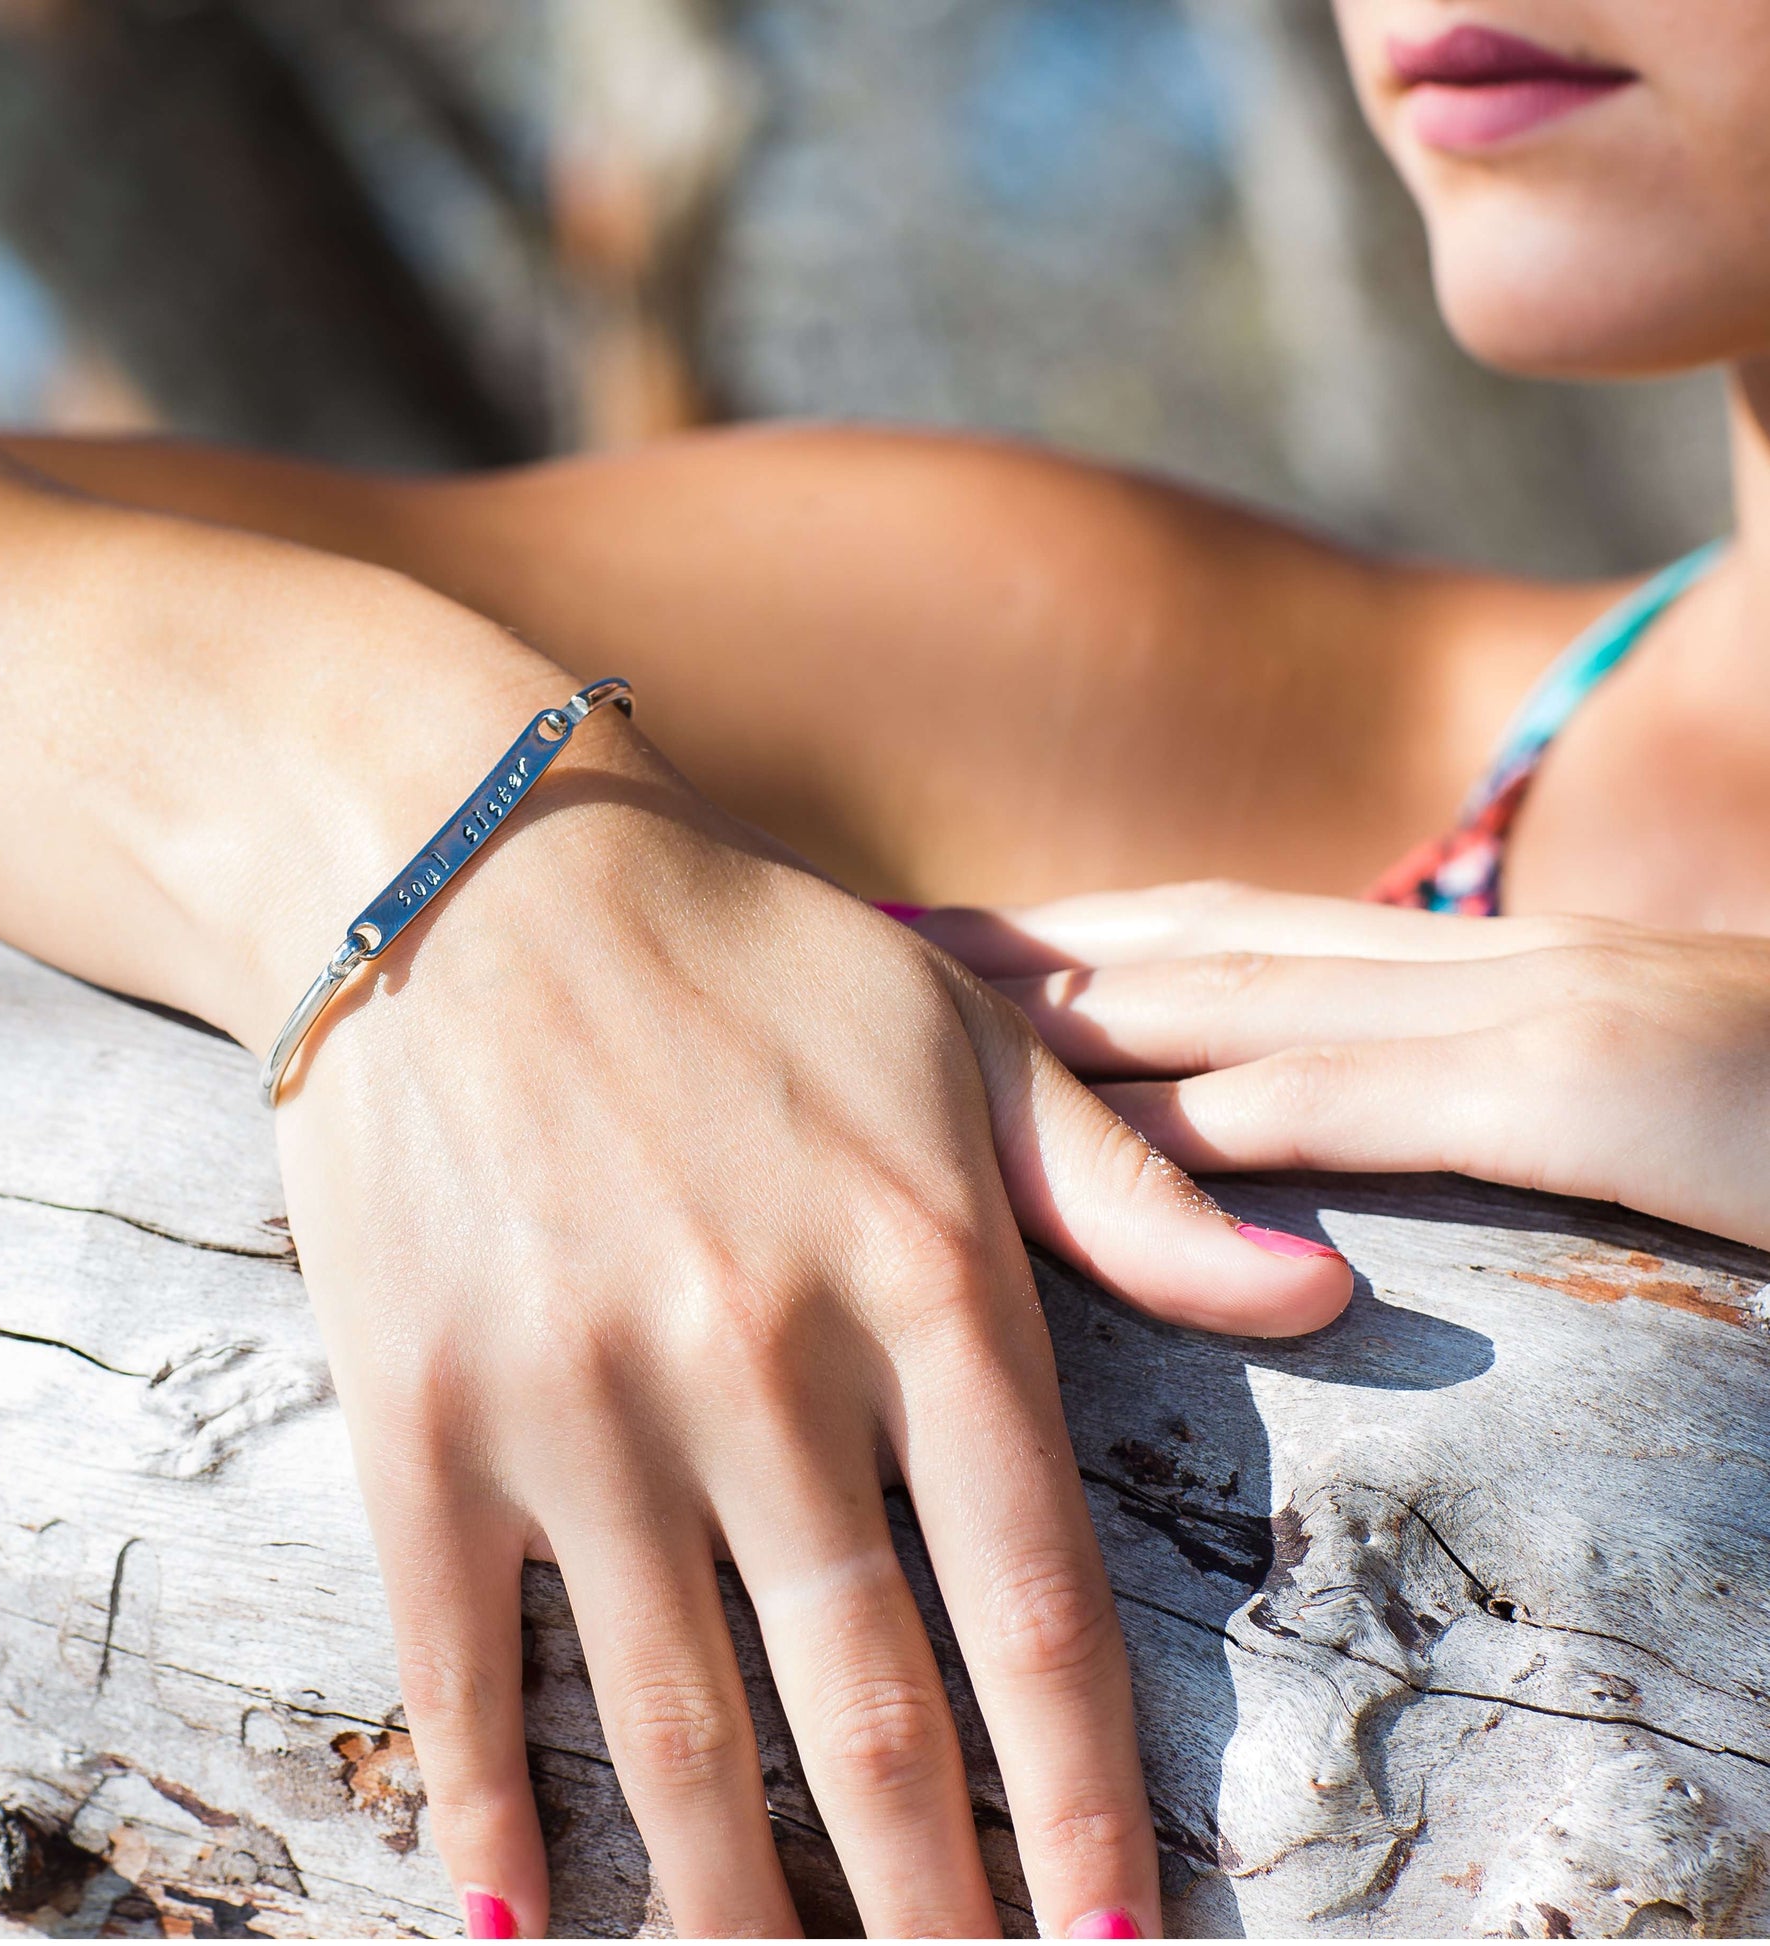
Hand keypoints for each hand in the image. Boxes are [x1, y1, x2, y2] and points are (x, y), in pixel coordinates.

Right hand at [268, 760, 1352, 1937]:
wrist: (471, 873)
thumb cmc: (746, 959)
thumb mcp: (965, 1046)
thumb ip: (1131, 1193)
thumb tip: (1325, 1293)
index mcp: (920, 1279)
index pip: (1034, 1603)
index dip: (1083, 1801)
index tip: (1116, 1943)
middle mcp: (758, 1365)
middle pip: (869, 1711)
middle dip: (930, 1904)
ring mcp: (578, 1401)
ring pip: (675, 1728)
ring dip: (735, 1914)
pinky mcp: (419, 1410)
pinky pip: (459, 1663)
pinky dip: (491, 1815)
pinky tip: (528, 1932)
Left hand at [917, 881, 1769, 1250]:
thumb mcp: (1623, 1129)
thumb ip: (1474, 1126)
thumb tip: (1310, 1186)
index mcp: (1496, 974)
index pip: (1238, 940)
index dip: (1076, 940)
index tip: (935, 960)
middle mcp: (1501, 962)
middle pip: (1202, 938)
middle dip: (1024, 949)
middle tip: (859, 962)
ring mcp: (1554, 1011)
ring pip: (1252, 996)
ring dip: (1069, 1007)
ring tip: (905, 1025)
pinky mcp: (1614, 1087)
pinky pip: (1371, 1102)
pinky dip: (1220, 1119)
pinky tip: (1092, 1145)